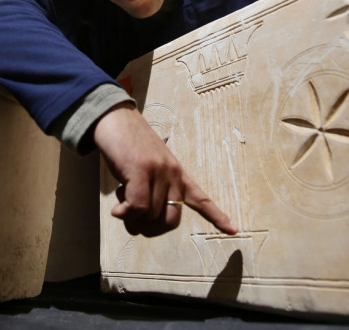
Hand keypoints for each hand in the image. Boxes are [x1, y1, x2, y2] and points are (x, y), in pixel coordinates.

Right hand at [93, 102, 237, 236]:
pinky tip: (116, 209)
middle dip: (150, 229)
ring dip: (132, 220)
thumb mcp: (146, 169)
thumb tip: (140, 221)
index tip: (233, 230)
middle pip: (170, 220)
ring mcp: (158, 171)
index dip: (217, 216)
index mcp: (177, 173)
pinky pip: (138, 207)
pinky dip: (126, 214)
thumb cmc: (127, 145)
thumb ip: (150, 192)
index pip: (201, 199)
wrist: (114, 117)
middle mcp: (172, 173)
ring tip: (120, 206)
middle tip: (133, 221)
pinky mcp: (140, 169)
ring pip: (150, 216)